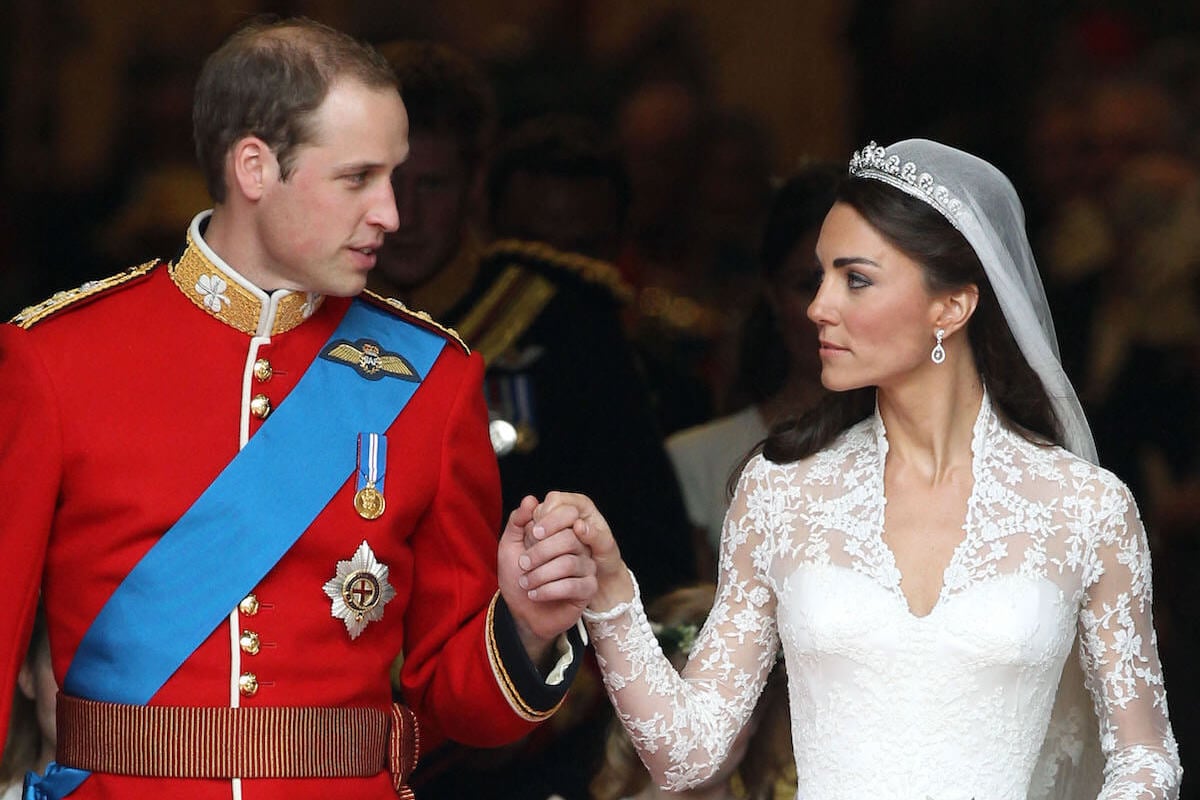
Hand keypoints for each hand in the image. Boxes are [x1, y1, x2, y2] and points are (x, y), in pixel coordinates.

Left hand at [498, 495, 596, 661]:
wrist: (521, 612)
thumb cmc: (517, 577)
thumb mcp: (509, 546)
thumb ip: (517, 522)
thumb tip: (530, 499)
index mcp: (562, 532)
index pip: (568, 514)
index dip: (550, 522)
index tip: (531, 535)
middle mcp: (578, 547)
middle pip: (568, 539)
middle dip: (540, 553)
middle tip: (523, 565)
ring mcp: (585, 567)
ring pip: (569, 563)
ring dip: (541, 574)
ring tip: (526, 583)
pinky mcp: (587, 589)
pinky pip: (573, 585)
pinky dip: (548, 590)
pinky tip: (534, 594)